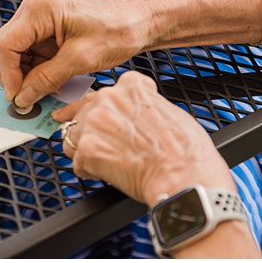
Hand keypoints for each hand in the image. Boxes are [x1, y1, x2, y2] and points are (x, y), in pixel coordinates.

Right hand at [0, 0, 150, 108]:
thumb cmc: (117, 31)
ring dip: (25, 77)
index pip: (4, 45)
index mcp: (39, 9)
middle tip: (26, 100)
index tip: (18, 99)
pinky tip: (52, 83)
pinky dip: (36, 73)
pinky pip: (29, 56)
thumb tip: (21, 98)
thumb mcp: (80, 60)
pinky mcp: (46, 32)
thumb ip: (46, 79)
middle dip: (13, 76)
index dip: (8, 75)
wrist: (139, 23)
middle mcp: (33, 10)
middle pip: (3, 49)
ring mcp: (38, 21)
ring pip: (14, 55)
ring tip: (44, 93)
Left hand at [52, 72, 233, 204]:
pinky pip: (77, 162)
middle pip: (86, 114)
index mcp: (130, 85)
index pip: (105, 95)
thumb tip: (135, 115)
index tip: (111, 125)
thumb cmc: (185, 151)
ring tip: (113, 162)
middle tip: (115, 149)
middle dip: (96, 132)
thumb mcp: (168, 110)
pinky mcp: (88, 149)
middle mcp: (109, 98)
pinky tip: (110, 173)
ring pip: (76, 137)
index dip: (109, 115)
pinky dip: (90, 170)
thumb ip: (143, 106)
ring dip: (89, 151)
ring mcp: (95, 123)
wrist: (184, 177)